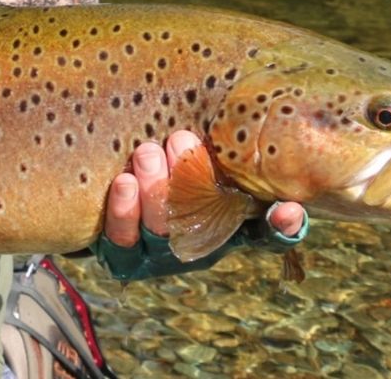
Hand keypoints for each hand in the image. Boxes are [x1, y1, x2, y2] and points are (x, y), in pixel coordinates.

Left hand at [103, 129, 306, 244]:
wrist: (101, 178)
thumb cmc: (167, 164)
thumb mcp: (200, 158)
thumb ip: (231, 158)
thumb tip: (285, 192)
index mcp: (226, 222)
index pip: (265, 231)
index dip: (280, 225)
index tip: (289, 209)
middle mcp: (197, 242)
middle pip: (202, 224)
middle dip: (192, 181)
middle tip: (181, 139)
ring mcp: (158, 251)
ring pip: (160, 230)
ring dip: (156, 190)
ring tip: (147, 153)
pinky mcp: (120, 252)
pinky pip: (122, 238)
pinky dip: (123, 210)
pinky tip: (124, 181)